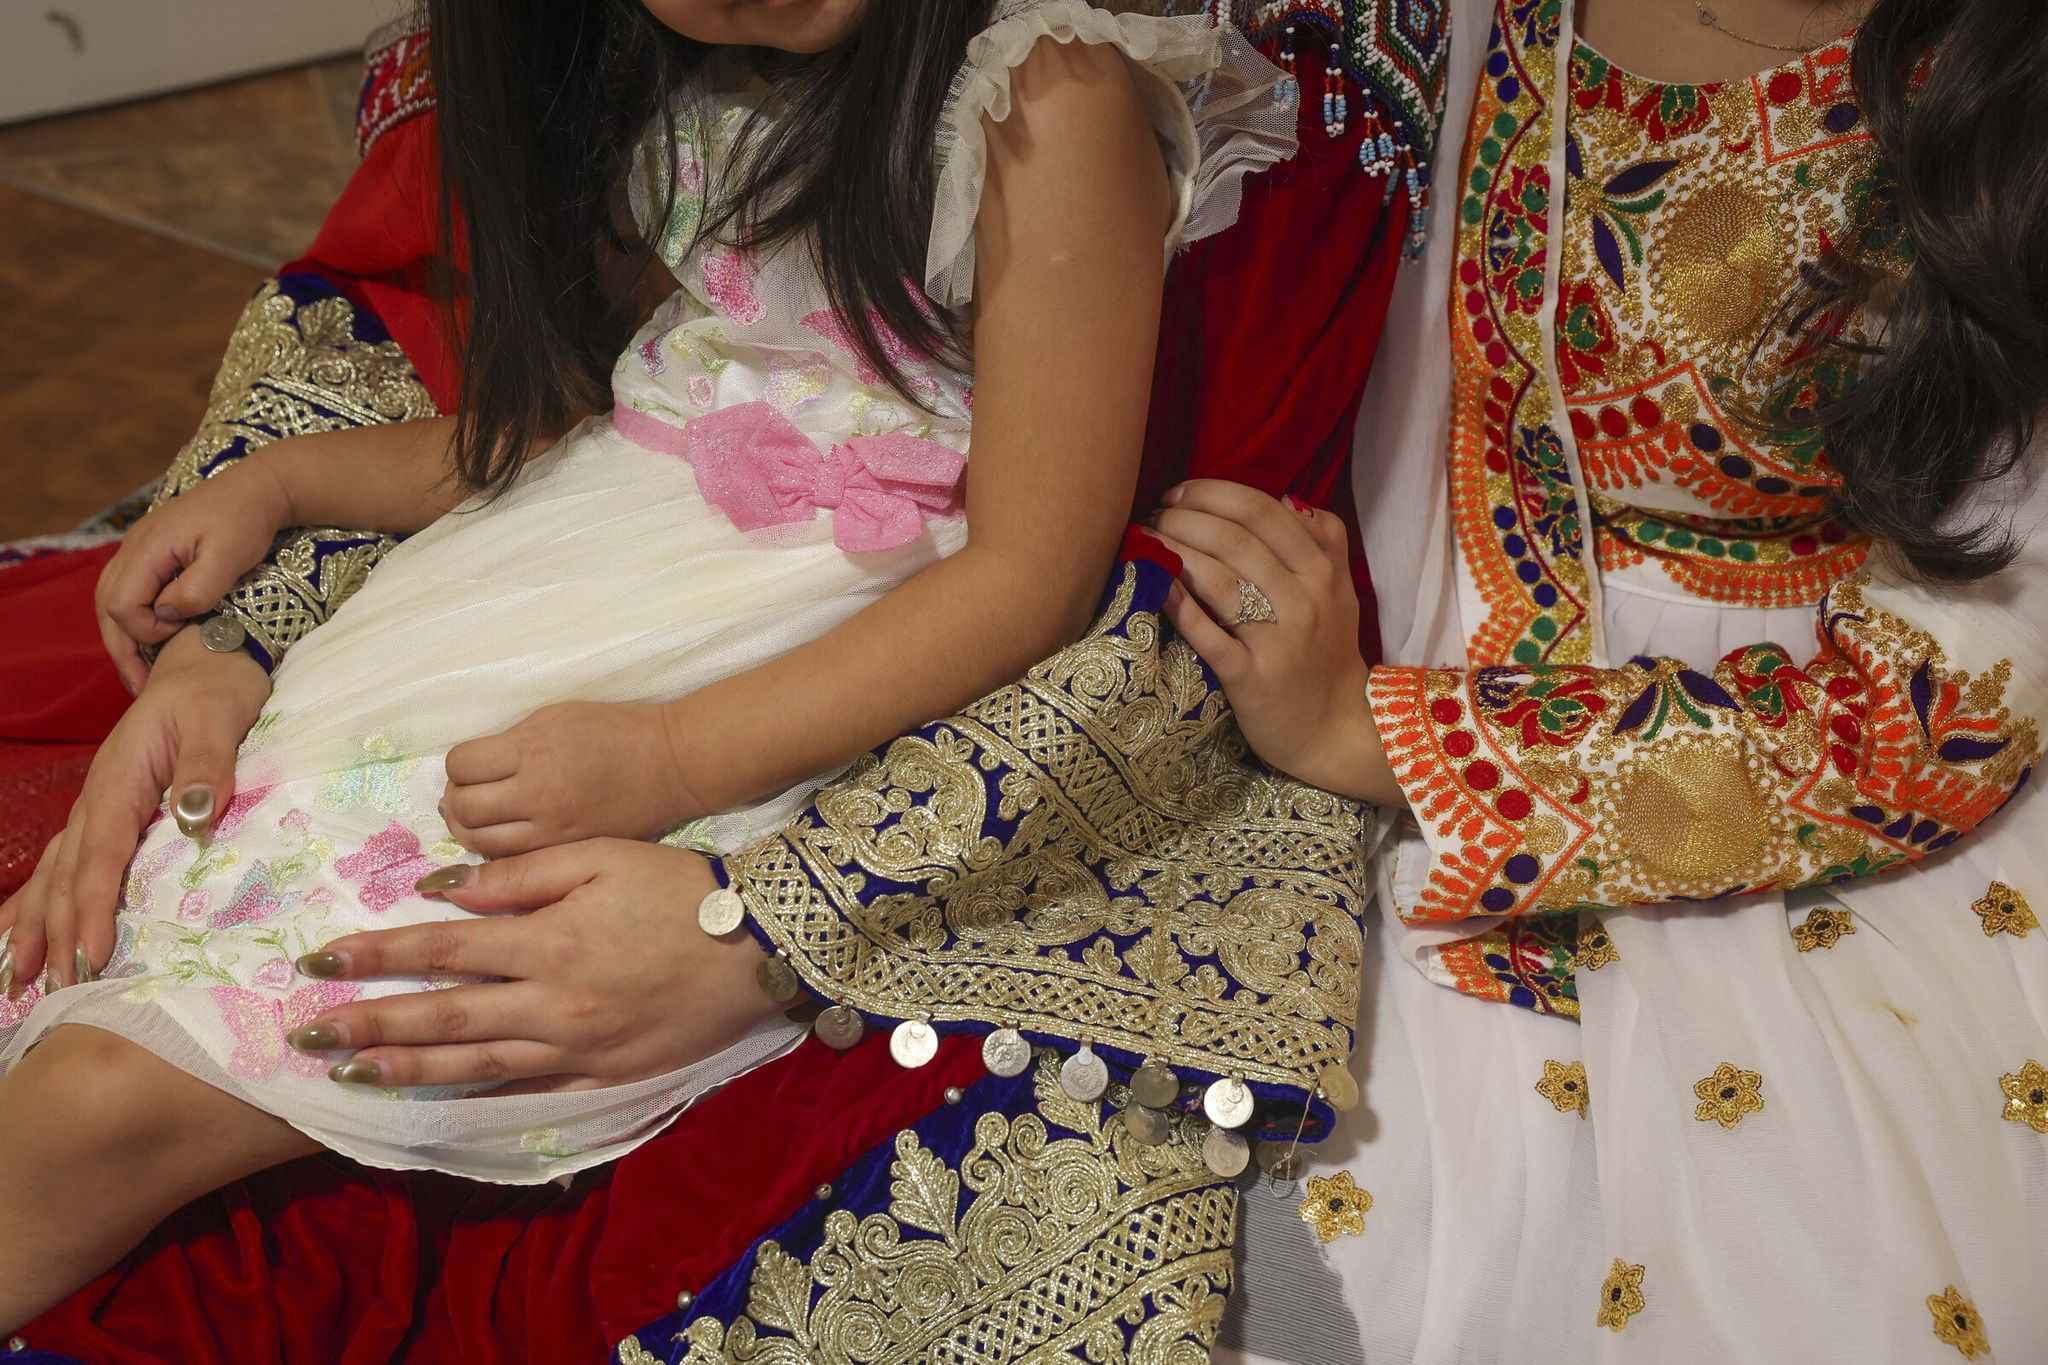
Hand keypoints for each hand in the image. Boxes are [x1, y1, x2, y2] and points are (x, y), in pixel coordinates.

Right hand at [0, 626, 270, 992]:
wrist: (209, 661)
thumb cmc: (216, 691)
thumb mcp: (218, 720)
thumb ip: (207, 766)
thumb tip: (195, 815)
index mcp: (119, 782)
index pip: (102, 855)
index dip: (93, 908)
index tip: (91, 955)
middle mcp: (98, 798)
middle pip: (68, 875)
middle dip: (56, 934)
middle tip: (49, 989)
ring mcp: (98, 805)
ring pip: (55, 874)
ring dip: (36, 926)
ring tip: (19, 978)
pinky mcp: (108, 810)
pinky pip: (66, 863)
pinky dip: (41, 901)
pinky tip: (24, 934)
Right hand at [94, 454, 292, 692]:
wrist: (258, 488)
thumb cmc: (247, 520)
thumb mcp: (230, 557)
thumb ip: (197, 588)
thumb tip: (167, 615)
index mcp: (147, 548)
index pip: (121, 604)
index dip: (146, 630)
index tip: (182, 635)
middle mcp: (133, 548)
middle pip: (106, 606)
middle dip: (122, 648)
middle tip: (142, 686)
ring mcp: (139, 549)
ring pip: (112, 600)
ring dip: (125, 636)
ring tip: (143, 672)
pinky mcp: (152, 553)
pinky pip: (129, 591)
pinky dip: (135, 619)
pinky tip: (154, 639)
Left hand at [284, 840, 780, 1090]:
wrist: (761, 945)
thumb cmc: (679, 887)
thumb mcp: (600, 856)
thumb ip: (519, 877)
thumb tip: (440, 890)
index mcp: (546, 942)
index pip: (439, 950)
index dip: (374, 957)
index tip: (318, 962)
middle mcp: (551, 1004)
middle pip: (442, 1016)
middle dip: (368, 1024)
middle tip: (307, 1037)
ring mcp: (576, 1050)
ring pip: (473, 1065)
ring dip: (407, 1069)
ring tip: (352, 1075)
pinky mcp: (604, 1078)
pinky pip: (530, 1095)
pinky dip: (479, 1099)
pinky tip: (439, 1102)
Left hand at [439, 702, 706, 856]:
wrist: (669, 763)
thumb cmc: (613, 732)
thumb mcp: (556, 717)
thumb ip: (511, 743)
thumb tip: (470, 769)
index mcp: (533, 749)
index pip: (461, 765)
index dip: (460, 765)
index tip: (473, 765)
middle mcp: (537, 792)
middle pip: (464, 808)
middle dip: (457, 800)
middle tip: (471, 794)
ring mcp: (552, 829)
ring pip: (480, 842)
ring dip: (471, 830)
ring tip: (485, 819)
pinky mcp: (568, 852)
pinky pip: (512, 860)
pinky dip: (498, 850)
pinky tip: (508, 837)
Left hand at [1150, 480, 1396, 804]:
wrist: (1335, 730)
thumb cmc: (1328, 654)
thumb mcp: (1342, 591)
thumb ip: (1326, 540)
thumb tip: (1287, 496)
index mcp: (1322, 572)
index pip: (1263, 512)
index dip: (1213, 493)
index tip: (1179, 493)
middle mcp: (1304, 600)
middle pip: (1234, 540)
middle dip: (1183, 518)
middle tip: (1153, 516)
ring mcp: (1278, 641)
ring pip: (1218, 580)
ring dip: (1173, 551)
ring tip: (1145, 540)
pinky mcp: (1251, 678)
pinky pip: (1208, 636)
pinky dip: (1178, 607)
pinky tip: (1155, 585)